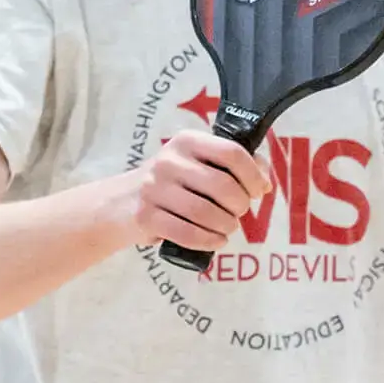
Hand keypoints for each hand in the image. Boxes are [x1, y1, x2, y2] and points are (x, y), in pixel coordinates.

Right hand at [131, 130, 271, 249]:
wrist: (119, 203)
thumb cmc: (169, 183)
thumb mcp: (194, 163)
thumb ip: (230, 164)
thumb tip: (264, 180)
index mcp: (186, 141)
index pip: (232, 153)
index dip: (253, 175)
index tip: (259, 191)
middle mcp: (168, 161)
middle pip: (223, 186)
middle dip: (240, 205)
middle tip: (238, 212)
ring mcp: (154, 189)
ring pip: (206, 213)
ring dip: (226, 226)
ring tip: (227, 228)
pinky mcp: (146, 216)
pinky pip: (187, 233)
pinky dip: (209, 240)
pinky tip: (216, 241)